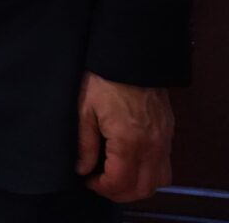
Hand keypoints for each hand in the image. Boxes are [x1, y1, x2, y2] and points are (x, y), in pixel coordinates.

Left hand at [75, 71, 173, 201]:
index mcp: (129, 141)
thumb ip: (84, 143)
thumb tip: (82, 169)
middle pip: (143, 189)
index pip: (120, 182)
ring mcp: (163, 140)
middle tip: (99, 182)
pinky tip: (131, 163)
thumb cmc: (103, 80)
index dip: (101, 188)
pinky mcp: (168, 132)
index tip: (87, 180)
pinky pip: (165, 165)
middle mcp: (152, 146)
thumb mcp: (83, 109)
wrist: (131, 57)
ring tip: (115, 175)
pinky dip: (150, 173)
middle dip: (119, 192)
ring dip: (137, 186)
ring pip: (158, 181)